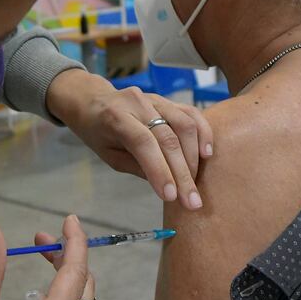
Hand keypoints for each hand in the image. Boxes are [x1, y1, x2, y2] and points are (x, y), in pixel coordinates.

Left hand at [46, 69, 213, 209]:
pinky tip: (206, 154)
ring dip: (194, 157)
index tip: (171, 197)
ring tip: (194, 182)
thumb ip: (137, 166)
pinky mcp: (168, 100)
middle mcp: (137, 103)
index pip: (143, 142)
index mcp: (115, 117)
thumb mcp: (108, 155)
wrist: (94, 102)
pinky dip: (203, 133)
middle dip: (182, 173)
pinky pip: (192, 113)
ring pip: (184, 124)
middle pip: (168, 137)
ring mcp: (155, 98)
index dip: (160, 170)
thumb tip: (167, 185)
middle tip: (192, 201)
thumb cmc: (98, 132)